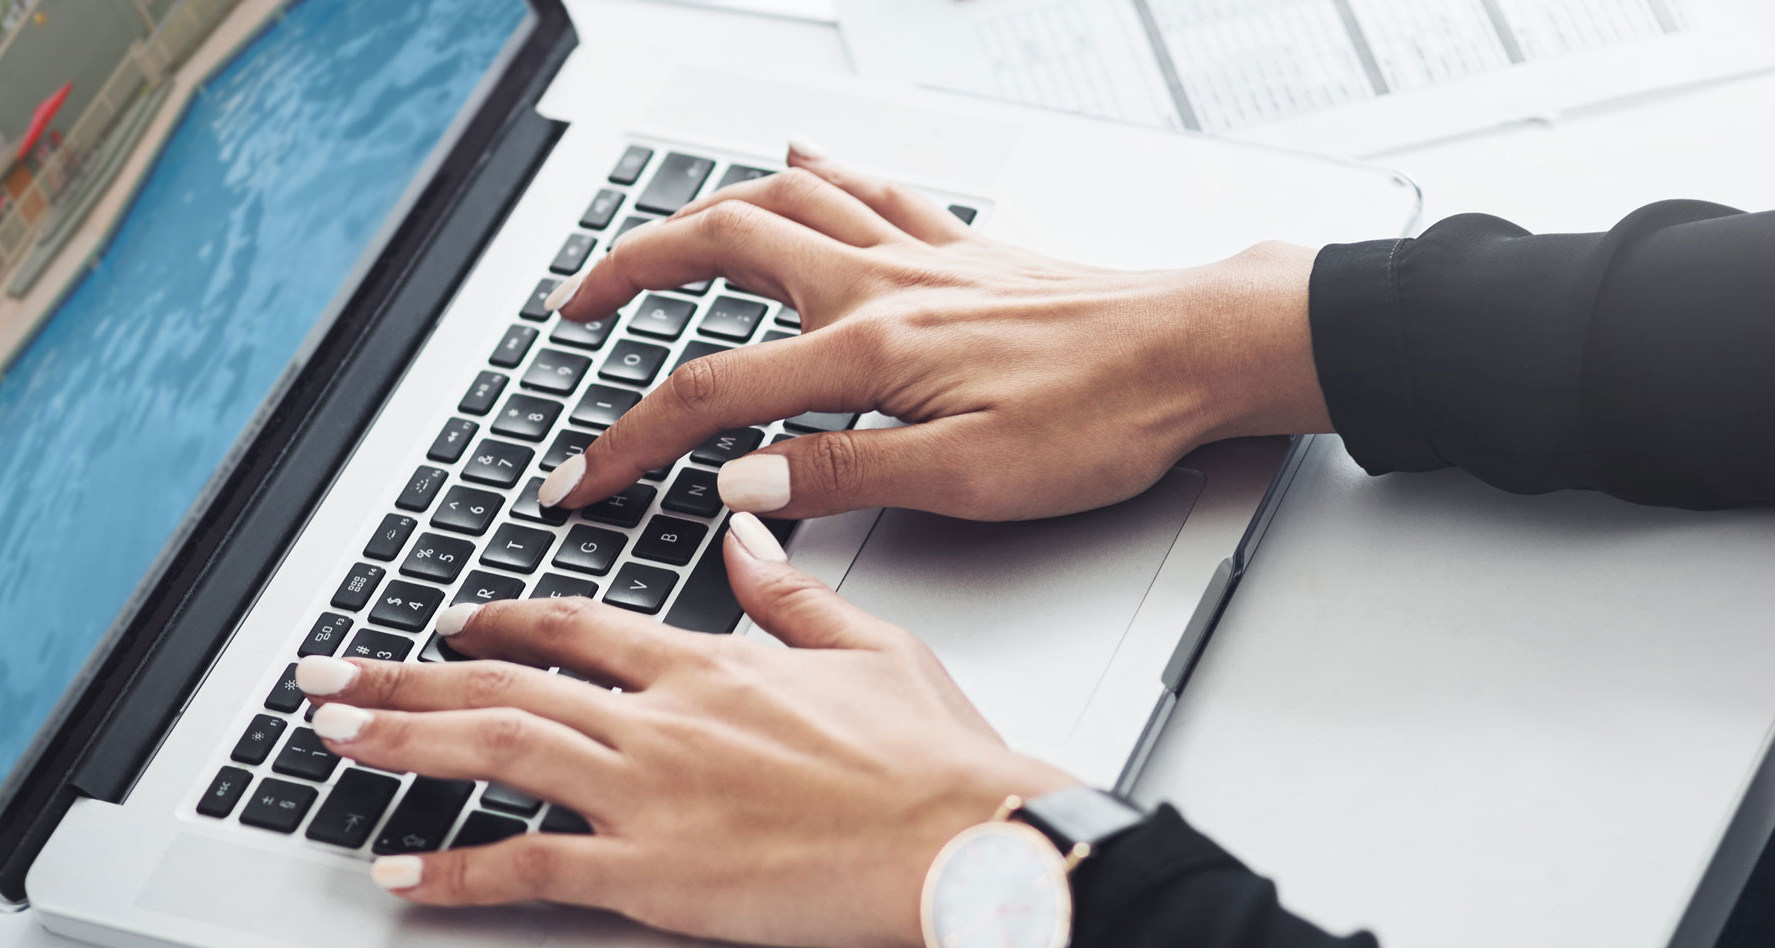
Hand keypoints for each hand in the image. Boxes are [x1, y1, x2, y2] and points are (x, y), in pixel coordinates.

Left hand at [294, 514, 1076, 947]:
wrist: (968, 837)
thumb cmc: (936, 761)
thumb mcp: (871, 646)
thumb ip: (790, 593)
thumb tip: (746, 533)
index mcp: (710, 663)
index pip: (575, 628)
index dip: (502, 621)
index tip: (453, 620)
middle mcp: (661, 719)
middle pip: (504, 682)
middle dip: (402, 675)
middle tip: (327, 674)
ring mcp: (650, 794)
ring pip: (495, 753)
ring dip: (401, 741)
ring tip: (330, 737)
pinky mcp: (654, 873)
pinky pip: (530, 867)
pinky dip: (455, 869)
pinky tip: (400, 872)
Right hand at [538, 140, 1330, 520]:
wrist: (1199, 353)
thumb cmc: (1104, 419)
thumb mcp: (967, 481)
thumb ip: (841, 475)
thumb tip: (738, 484)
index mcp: (867, 351)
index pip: (710, 395)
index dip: (629, 441)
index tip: (578, 478)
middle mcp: (880, 285)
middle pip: (718, 246)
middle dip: (629, 272)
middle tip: (575, 308)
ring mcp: (920, 256)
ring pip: (783, 198)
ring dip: (701, 210)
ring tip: (655, 240)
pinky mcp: (963, 249)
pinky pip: (868, 184)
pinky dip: (816, 168)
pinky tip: (797, 154)